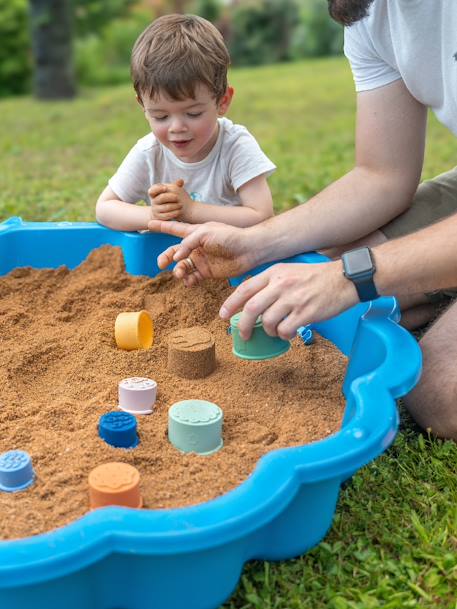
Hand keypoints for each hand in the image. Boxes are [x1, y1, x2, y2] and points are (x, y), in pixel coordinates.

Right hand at [147, 219, 257, 286]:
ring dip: (177, 271)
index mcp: (195, 232)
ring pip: (181, 267)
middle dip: (165, 257)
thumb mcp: (205, 233)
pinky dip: (187, 280)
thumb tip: (175, 259)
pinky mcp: (207, 272)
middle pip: (174, 252)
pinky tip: (188, 281)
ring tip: (179, 274)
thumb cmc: (229, 236)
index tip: (149, 224)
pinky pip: (192, 277)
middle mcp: (196, 246)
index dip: (162, 227)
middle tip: (161, 263)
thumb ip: (188, 242)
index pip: (175, 229)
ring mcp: (201, 260)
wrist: (248, 250)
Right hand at [148, 178, 192, 220]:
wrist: (166, 211)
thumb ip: (176, 186)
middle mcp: (153, 202)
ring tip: (181, 205)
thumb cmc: (169, 198)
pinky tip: (179, 211)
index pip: (152, 190)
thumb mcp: (171, 191)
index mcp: (154, 194)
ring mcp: (155, 210)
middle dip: (170, 197)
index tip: (166, 188)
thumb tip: (181, 181)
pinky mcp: (159, 218)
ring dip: (174, 206)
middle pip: (161, 198)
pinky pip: (167, 215)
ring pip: (166, 207)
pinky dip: (174, 213)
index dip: (158, 189)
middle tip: (177, 197)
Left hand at [219, 261, 357, 339]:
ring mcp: (293, 299)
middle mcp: (281, 284)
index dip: (230, 303)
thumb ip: (271, 282)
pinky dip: (283, 335)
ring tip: (276, 330)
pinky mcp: (306, 313)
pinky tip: (289, 333)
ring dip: (268, 331)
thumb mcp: (289, 270)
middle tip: (243, 334)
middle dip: (242, 325)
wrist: (344, 279)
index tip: (222, 314)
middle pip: (251, 308)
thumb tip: (252, 299)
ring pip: (267, 322)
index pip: (245, 288)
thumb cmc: (316, 277)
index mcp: (275, 273)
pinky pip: (284, 330)